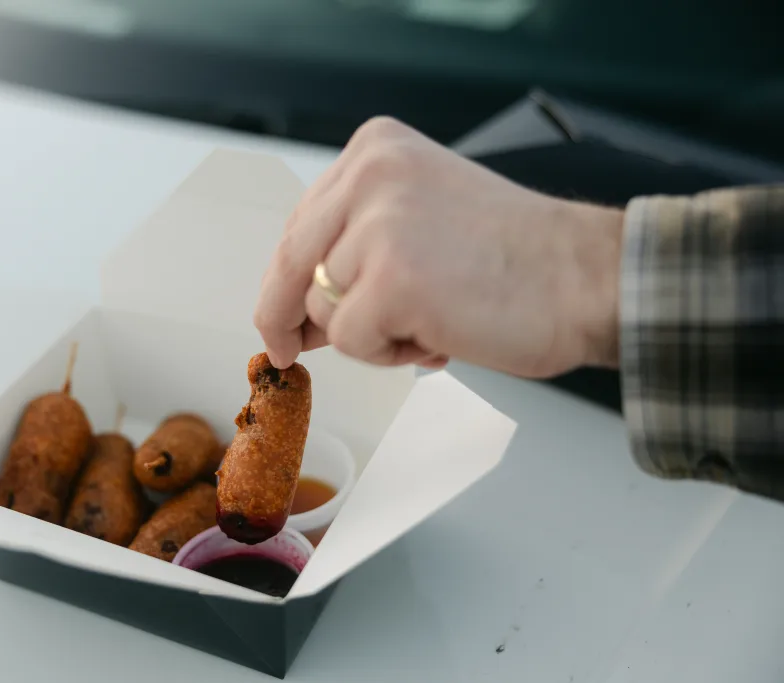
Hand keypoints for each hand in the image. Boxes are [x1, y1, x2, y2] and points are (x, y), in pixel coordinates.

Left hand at [254, 117, 623, 377]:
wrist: (589, 277)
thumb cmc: (518, 258)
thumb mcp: (421, 218)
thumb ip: (359, 245)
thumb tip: (297, 311)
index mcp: (375, 150)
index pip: (301, 223)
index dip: (289, 278)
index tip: (283, 316)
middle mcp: (370, 175)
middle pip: (291, 263)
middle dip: (286, 316)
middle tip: (290, 349)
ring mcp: (380, 226)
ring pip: (321, 308)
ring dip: (366, 333)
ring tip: (427, 324)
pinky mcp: (392, 280)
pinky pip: (350, 341)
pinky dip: (386, 354)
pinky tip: (436, 339)